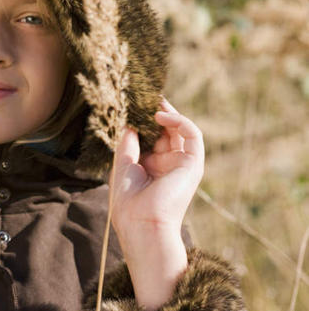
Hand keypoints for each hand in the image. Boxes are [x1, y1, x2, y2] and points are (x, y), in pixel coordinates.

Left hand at [111, 97, 203, 233]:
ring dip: (168, 112)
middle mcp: (169, 164)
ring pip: (181, 129)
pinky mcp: (193, 164)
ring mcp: (182, 163)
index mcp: (153, 166)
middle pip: (167, 130)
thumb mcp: (124, 164)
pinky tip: (161, 115)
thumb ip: (129, 142)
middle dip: (157, 111)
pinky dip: (180, 121)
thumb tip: (130, 122)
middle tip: (145, 95)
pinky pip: (193, 135)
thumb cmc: (129, 200)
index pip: (154, 136)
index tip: (135, 103)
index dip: (146, 119)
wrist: (141, 223)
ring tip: (153, 101)